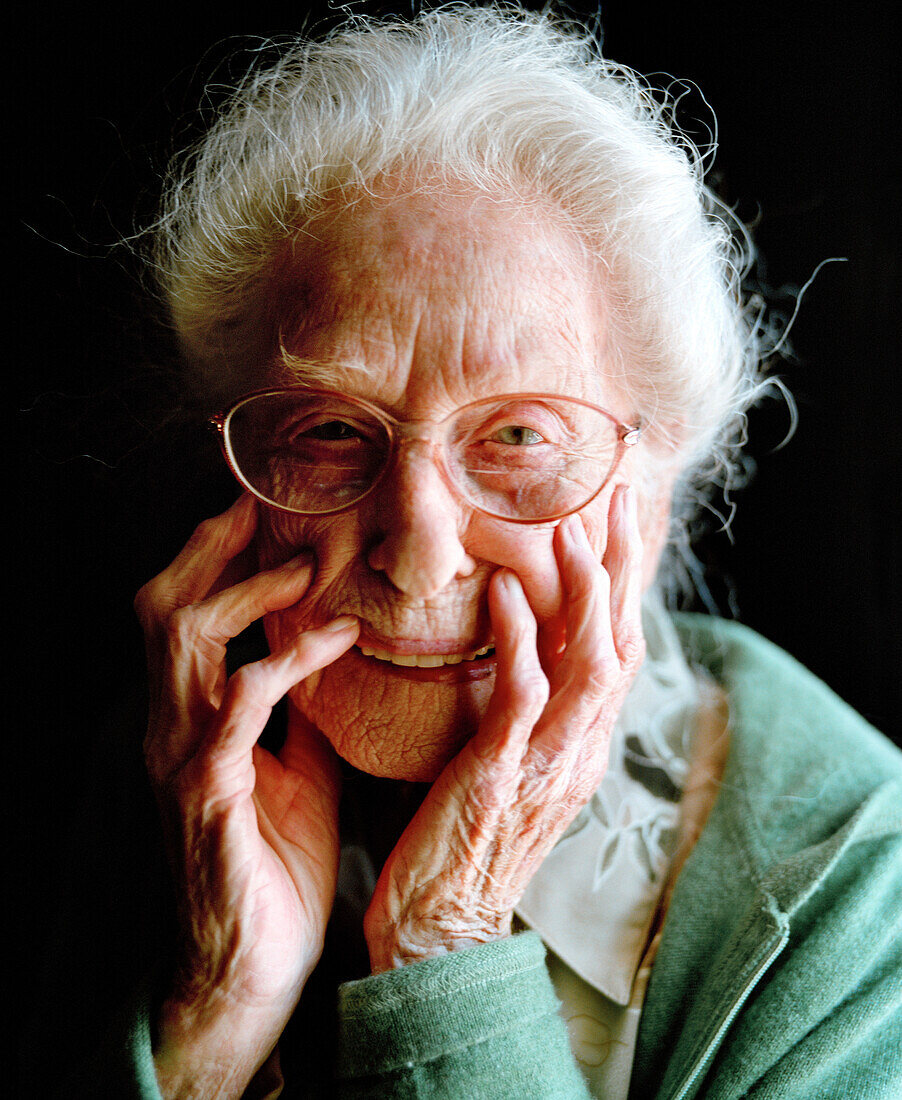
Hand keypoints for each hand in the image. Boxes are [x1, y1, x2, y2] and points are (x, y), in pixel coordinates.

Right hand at [134, 495, 358, 1094]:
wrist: (256, 963)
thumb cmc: (276, 862)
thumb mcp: (298, 767)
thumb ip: (302, 709)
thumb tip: (335, 649)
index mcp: (192, 719)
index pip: (185, 615)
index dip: (214, 557)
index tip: (263, 509)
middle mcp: (172, 728)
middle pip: (164, 607)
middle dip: (212, 548)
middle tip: (268, 507)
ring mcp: (181, 758)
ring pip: (183, 640)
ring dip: (248, 592)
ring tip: (308, 568)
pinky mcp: (206, 796)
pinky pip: (235, 708)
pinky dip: (281, 662)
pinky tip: (331, 641)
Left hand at [364, 485, 643, 970]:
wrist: (441, 931)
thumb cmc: (462, 842)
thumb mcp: (507, 764)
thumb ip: (522, 706)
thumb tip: (515, 643)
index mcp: (582, 742)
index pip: (620, 646)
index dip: (623, 581)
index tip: (616, 517)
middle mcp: (582, 747)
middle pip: (624, 639)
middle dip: (625, 564)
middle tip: (623, 492)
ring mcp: (552, 761)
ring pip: (593, 661)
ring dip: (587, 590)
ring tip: (574, 525)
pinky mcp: (506, 774)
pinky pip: (526, 695)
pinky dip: (522, 638)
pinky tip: (507, 591)